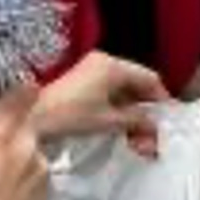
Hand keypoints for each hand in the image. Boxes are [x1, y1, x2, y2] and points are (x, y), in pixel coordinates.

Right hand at [0, 85, 49, 199]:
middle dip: (13, 134)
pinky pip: (37, 177)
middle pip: (27, 127)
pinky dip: (26, 182)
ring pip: (33, 153)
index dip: (20, 92)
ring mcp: (42, 172)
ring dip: (20, 160)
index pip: (23, 93)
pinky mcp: (48, 195)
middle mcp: (27, 147)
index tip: (13, 98)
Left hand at [32, 51, 168, 158]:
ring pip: (124, 90)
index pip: (150, 79)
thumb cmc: (71, 115)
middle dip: (145, 111)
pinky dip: (118, 109)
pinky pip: (110, 92)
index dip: (161, 100)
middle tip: (150, 136)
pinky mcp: (83, 81)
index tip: (166, 122)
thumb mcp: (109, 120)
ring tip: (136, 138)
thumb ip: (136, 121)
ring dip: (131, 113)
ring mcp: (92, 70)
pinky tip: (120, 127)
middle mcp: (105, 62)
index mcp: (114, 66)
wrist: (33, 117)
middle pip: (137, 83)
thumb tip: (155, 129)